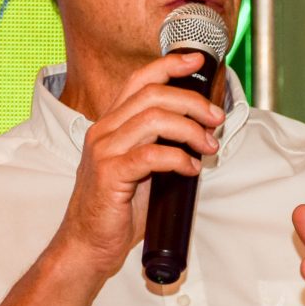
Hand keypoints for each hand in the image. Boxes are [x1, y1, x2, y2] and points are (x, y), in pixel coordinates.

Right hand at [51, 52, 224, 280]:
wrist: (88, 244)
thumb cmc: (116, 209)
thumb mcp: (141, 168)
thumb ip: (161, 144)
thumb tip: (200, 132)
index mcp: (111, 124)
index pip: (140, 80)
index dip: (170, 65)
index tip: (197, 62)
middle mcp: (104, 131)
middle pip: (153, 94)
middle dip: (193, 102)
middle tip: (216, 120)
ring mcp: (104, 151)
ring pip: (155, 119)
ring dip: (191, 129)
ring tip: (208, 145)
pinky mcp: (110, 174)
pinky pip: (151, 155)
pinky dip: (178, 158)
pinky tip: (190, 168)